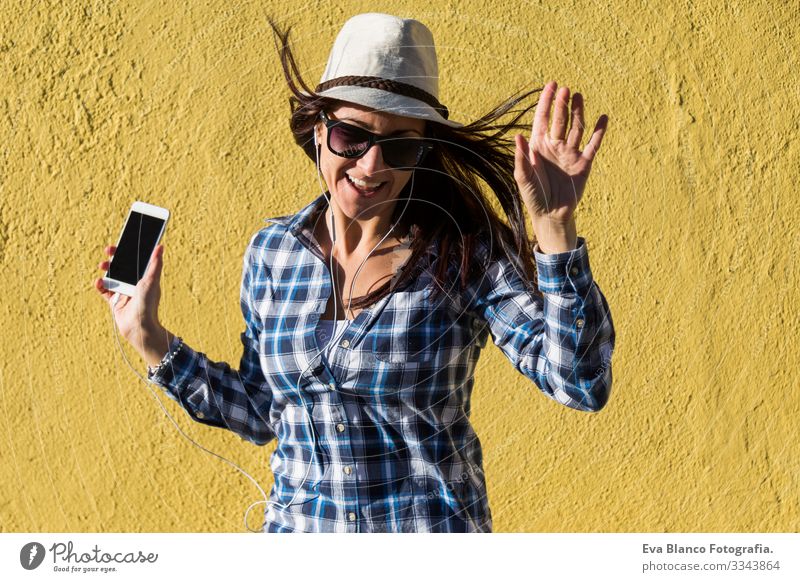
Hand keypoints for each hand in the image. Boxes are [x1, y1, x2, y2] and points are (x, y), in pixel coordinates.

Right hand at [94, 244, 165, 344]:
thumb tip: (160, 246)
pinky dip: (100, 285)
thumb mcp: (152, 281)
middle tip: (109, 250)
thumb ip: (155, 264)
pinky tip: (99, 281)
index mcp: (144, 277)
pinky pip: (104, 290)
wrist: (138, 326)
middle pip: (122, 266)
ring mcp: (124, 292)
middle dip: (115, 257)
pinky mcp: (114, 301)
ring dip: (106, 269)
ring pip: (112, 276)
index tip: (122, 242)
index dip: (129, 251)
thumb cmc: (148, 304)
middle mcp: (134, 283)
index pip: (136, 260)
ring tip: (102, 265)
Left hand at [514, 80, 607, 226]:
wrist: (550, 215)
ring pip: (576, 128)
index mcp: (538, 147)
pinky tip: (603, 118)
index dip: (546, 102)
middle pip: (560, 120)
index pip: (542, 119)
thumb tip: (517, 136)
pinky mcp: (584, 164)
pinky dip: (599, 132)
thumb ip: (520, 156)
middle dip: (561, 105)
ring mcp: (570, 154)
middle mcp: (555, 147)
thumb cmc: (532, 196)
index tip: (550, 85)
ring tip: (579, 96)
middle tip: (565, 89)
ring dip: (578, 112)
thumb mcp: (522, 177)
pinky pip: (593, 145)